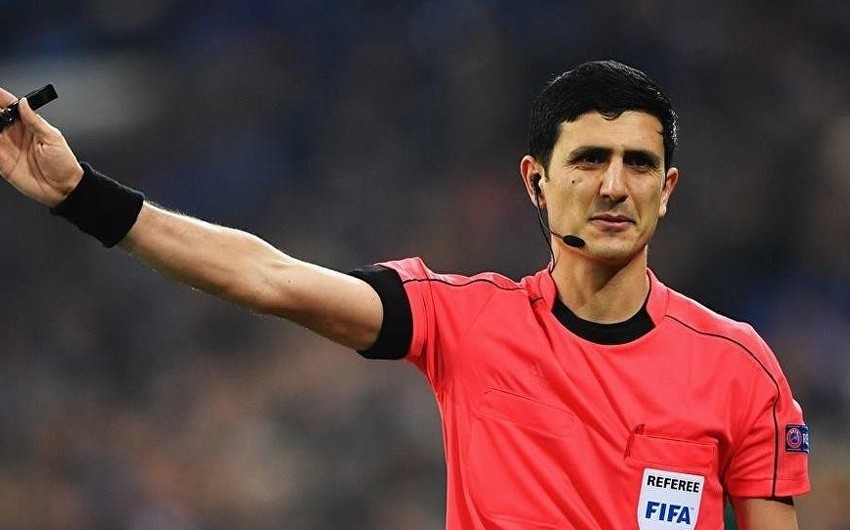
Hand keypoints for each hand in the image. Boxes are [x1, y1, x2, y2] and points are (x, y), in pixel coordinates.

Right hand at [0, 87, 82, 206]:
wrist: (63, 188)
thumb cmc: (63, 163)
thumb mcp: (52, 139)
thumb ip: (35, 121)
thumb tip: (23, 102)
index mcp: (29, 125)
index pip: (10, 106)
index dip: (1, 98)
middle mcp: (15, 134)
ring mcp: (7, 147)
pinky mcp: (2, 162)